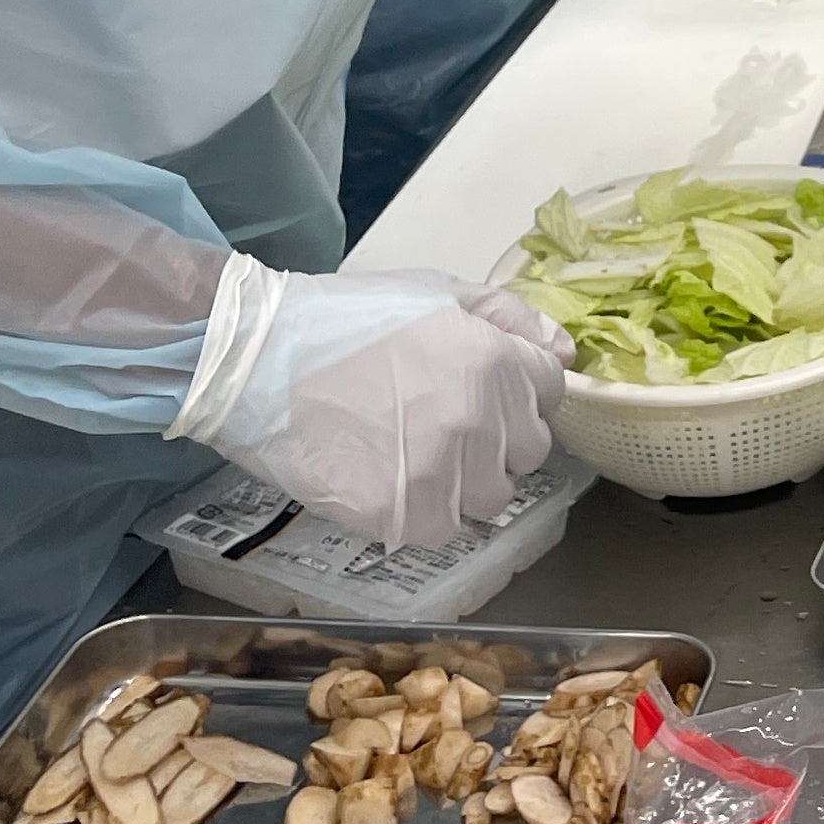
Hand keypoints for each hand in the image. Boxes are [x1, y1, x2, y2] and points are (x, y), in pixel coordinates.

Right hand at [177, 258, 568, 548]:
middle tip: (445, 421)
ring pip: (490, 499)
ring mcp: (441, 474)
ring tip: (417, 453)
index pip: (551, 393)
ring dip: (465, 482)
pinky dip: (427, 513)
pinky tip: (394, 481)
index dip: (519, 390)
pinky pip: (444, 531)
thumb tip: (565, 355)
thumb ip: (512, 318)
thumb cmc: (348, 317)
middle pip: (528, 453)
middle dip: (498, 439)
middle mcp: (480, 422)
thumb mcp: (439, 292)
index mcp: (496, 362)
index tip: (482, 389)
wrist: (258, 358)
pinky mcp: (400, 516)